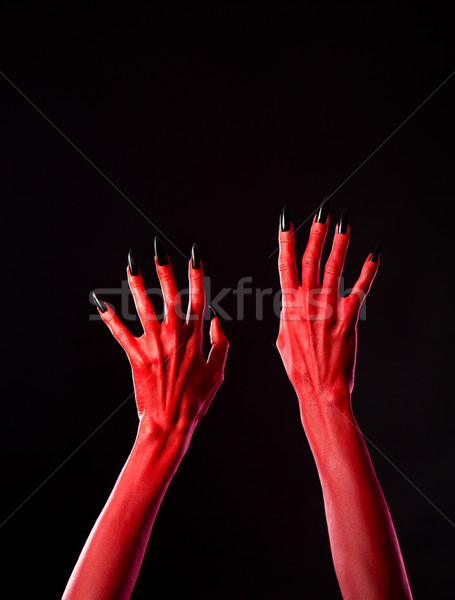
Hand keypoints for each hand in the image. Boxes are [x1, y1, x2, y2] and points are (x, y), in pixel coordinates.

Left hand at [92, 238, 228, 437]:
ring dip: (136, 284)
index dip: (196, 274)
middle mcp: (174, 334)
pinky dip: (110, 317)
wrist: (170, 422)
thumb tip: (218, 320)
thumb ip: (221, 343)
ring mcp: (153, 344)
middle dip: (164, 269)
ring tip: (130, 264)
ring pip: (143, 306)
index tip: (194, 255)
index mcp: (195, 337)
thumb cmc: (197, 399)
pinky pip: (120, 332)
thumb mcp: (218, 371)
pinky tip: (100, 302)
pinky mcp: (135, 355)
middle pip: (168, 294)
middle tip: (158, 249)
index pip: (197, 298)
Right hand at [276, 203, 380, 412]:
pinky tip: (373, 255)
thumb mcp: (284, 342)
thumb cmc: (300, 369)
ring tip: (345, 223)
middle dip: (316, 233)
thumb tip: (290, 309)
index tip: (288, 220)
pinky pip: (360, 289)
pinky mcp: (349, 318)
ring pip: (335, 268)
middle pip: (311, 259)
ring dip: (340, 243)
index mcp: (289, 306)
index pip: (285, 265)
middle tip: (323, 212)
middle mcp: (308, 303)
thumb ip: (287, 319)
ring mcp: (329, 309)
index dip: (286, 239)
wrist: (319, 388)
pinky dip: (367, 271)